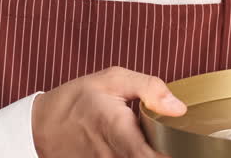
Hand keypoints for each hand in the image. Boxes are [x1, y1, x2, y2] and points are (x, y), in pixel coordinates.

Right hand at [31, 66, 186, 157]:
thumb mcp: (113, 79)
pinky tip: (143, 146)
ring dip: (152, 152)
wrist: (41, 125)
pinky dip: (138, 155)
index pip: (152, 156)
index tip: (189, 147)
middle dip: (166, 150)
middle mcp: (114, 157)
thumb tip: (179, 108)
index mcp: (118, 130)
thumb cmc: (77, 100)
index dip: (173, 152)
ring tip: (160, 142)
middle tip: (179, 142)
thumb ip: (149, 88)